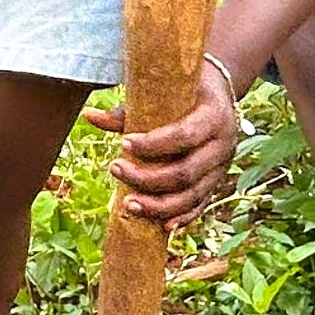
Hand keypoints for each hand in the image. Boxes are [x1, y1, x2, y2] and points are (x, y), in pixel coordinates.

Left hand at [82, 53, 238, 231]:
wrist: (219, 94)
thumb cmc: (185, 89)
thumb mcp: (164, 91)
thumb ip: (128, 109)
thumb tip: (90, 116)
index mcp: (214, 116)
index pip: (184, 136)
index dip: (153, 145)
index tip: (123, 145)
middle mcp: (223, 144)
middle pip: (186, 172)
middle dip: (148, 178)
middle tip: (115, 169)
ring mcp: (222, 167)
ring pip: (193, 195)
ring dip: (160, 205)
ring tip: (127, 204)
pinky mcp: (217, 181)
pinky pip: (201, 204)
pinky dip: (182, 217)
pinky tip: (162, 226)